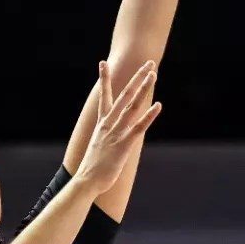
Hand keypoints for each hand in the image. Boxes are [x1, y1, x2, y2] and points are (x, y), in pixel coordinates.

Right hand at [72, 61, 162, 195]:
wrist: (86, 180)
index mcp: (101, 123)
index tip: (103, 62)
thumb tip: (107, 137)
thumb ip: (105, 137)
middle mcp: (108, 123)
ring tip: (153, 74)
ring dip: (144, 88)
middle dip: (137, 78)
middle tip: (147, 64)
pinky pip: (138, 127)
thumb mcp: (98, 146)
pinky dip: (149, 116)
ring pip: (132, 105)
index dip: (103, 79)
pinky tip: (158, 105)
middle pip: (124, 95)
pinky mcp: (123, 144)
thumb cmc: (93, 167)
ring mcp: (116, 132)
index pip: (103, 96)